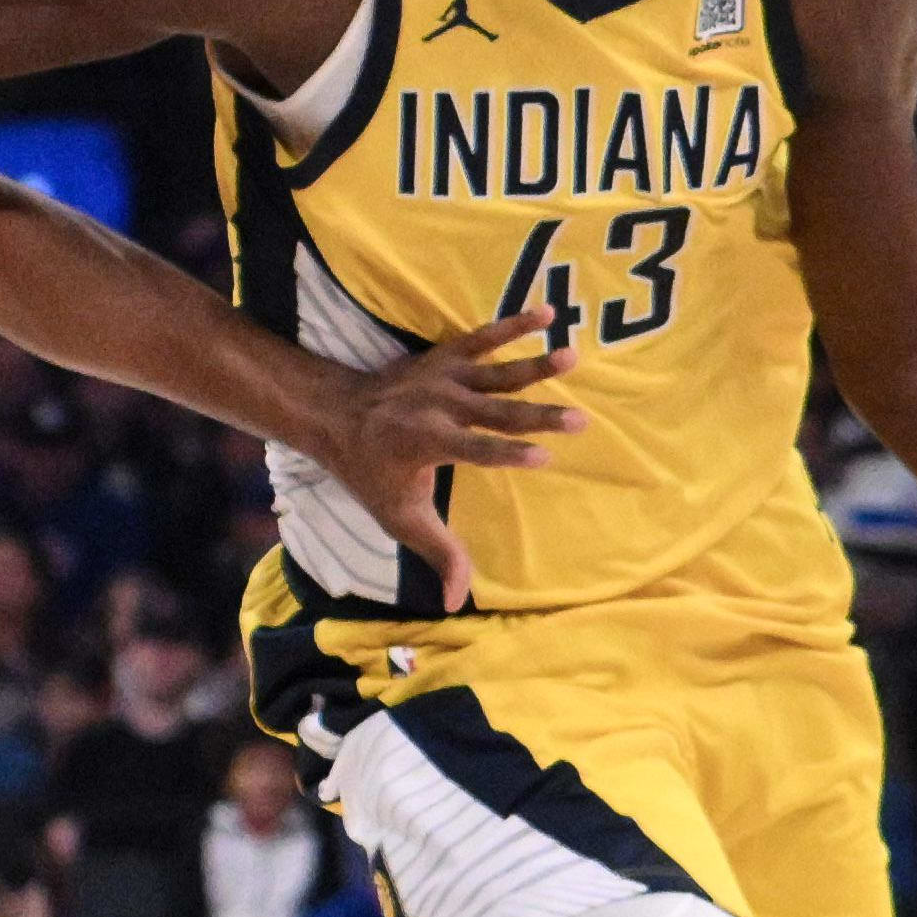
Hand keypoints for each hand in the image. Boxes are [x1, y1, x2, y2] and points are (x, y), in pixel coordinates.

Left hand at [292, 312, 581, 607]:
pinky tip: (547, 314)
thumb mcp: (399, 517)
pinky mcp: (446, 357)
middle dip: (538, 417)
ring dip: (535, 366)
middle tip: (580, 420)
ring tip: (573, 357)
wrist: (336, 414)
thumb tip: (456, 602)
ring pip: (497, 372)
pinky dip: (514, 324)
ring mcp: (443, 378)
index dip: (508, 456)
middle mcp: (438, 408)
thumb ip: (436, 553)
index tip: (545, 458)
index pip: (475, 452)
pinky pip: (484, 337)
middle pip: (496, 413)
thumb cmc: (372, 473)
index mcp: (427, 444)